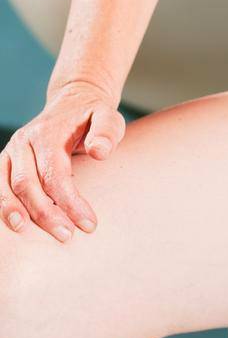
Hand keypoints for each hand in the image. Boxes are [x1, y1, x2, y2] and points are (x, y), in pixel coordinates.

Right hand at [1, 83, 124, 241]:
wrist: (73, 101)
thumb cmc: (92, 115)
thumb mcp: (107, 115)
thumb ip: (106, 132)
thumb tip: (100, 152)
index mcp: (48, 132)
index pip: (55, 175)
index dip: (70, 202)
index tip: (88, 224)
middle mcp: (24, 141)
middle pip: (28, 184)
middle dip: (45, 214)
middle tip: (66, 236)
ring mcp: (12, 151)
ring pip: (6, 187)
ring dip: (15, 213)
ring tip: (27, 235)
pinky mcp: (5, 160)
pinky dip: (3, 204)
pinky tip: (14, 222)